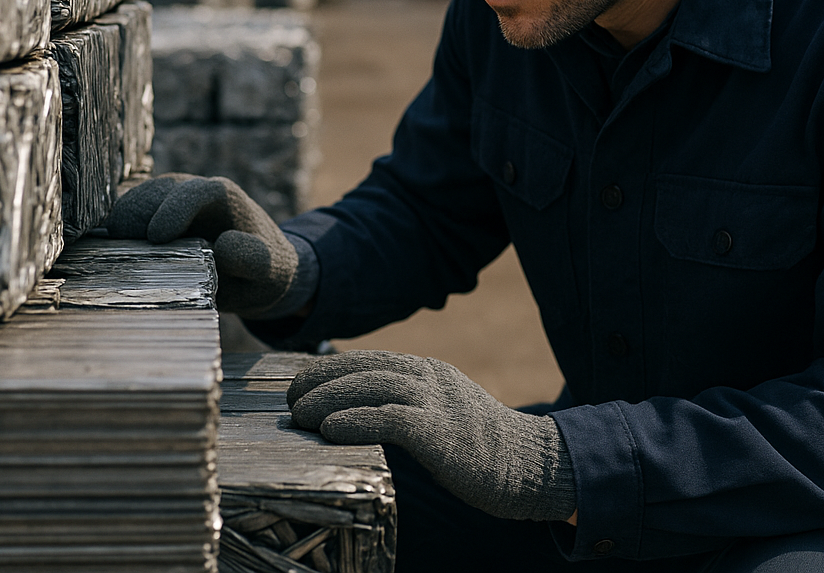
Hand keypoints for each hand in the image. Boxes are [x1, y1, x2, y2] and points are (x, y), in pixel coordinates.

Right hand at [104, 174, 298, 316]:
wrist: (256, 268)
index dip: (173, 209)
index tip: (158, 236)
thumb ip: (251, 257)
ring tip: (127, 264)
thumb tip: (221, 245)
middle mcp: (192, 190)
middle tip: (132, 261)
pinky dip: (115, 237)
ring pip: (131, 204)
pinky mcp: (149, 214)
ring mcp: (167, 200)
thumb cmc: (265, 268)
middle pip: (153, 194)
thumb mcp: (268, 268)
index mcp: (222, 196)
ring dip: (122, 233)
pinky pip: (122, 218)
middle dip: (138, 223)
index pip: (194, 191)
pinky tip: (120, 260)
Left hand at [286, 350, 575, 521]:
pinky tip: (330, 430)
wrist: (533, 464)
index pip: (369, 359)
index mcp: (428, 371)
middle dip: (322, 380)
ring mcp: (438, 402)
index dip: (329, 368)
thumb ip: (407, 404)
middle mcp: (431, 377)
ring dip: (330, 398)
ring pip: (374, 387)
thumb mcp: (441, 412)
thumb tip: (357, 410)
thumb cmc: (480, 447)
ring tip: (299, 413)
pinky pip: (392, 420)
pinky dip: (357, 421)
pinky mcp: (443, 433)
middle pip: (366, 368)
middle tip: (290, 399)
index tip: (298, 383)